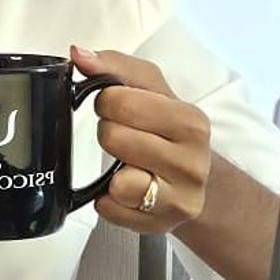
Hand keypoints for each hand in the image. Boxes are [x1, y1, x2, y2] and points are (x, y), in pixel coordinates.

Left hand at [70, 45, 212, 234]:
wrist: (200, 182)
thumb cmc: (170, 131)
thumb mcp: (153, 91)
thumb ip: (116, 67)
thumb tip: (79, 54)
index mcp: (191, 122)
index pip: (120, 100)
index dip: (107, 102)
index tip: (118, 107)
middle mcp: (191, 163)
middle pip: (114, 138)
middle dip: (109, 134)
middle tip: (125, 137)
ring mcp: (179, 199)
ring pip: (117, 182)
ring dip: (111, 173)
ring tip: (128, 165)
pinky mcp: (160, 225)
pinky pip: (110, 210)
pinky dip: (109, 200)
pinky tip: (127, 190)